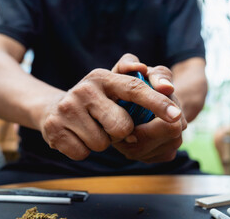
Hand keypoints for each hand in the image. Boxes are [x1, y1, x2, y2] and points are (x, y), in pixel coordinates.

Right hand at [39, 54, 181, 160]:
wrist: (53, 110)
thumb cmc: (94, 100)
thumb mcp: (114, 86)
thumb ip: (141, 84)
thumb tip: (167, 87)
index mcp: (103, 77)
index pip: (135, 89)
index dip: (157, 103)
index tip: (176, 115)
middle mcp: (84, 89)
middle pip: (121, 126)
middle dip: (121, 132)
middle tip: (110, 124)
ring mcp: (67, 109)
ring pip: (102, 143)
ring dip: (102, 141)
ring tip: (92, 128)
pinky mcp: (54, 130)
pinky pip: (83, 153)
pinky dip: (85, 149)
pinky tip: (78, 136)